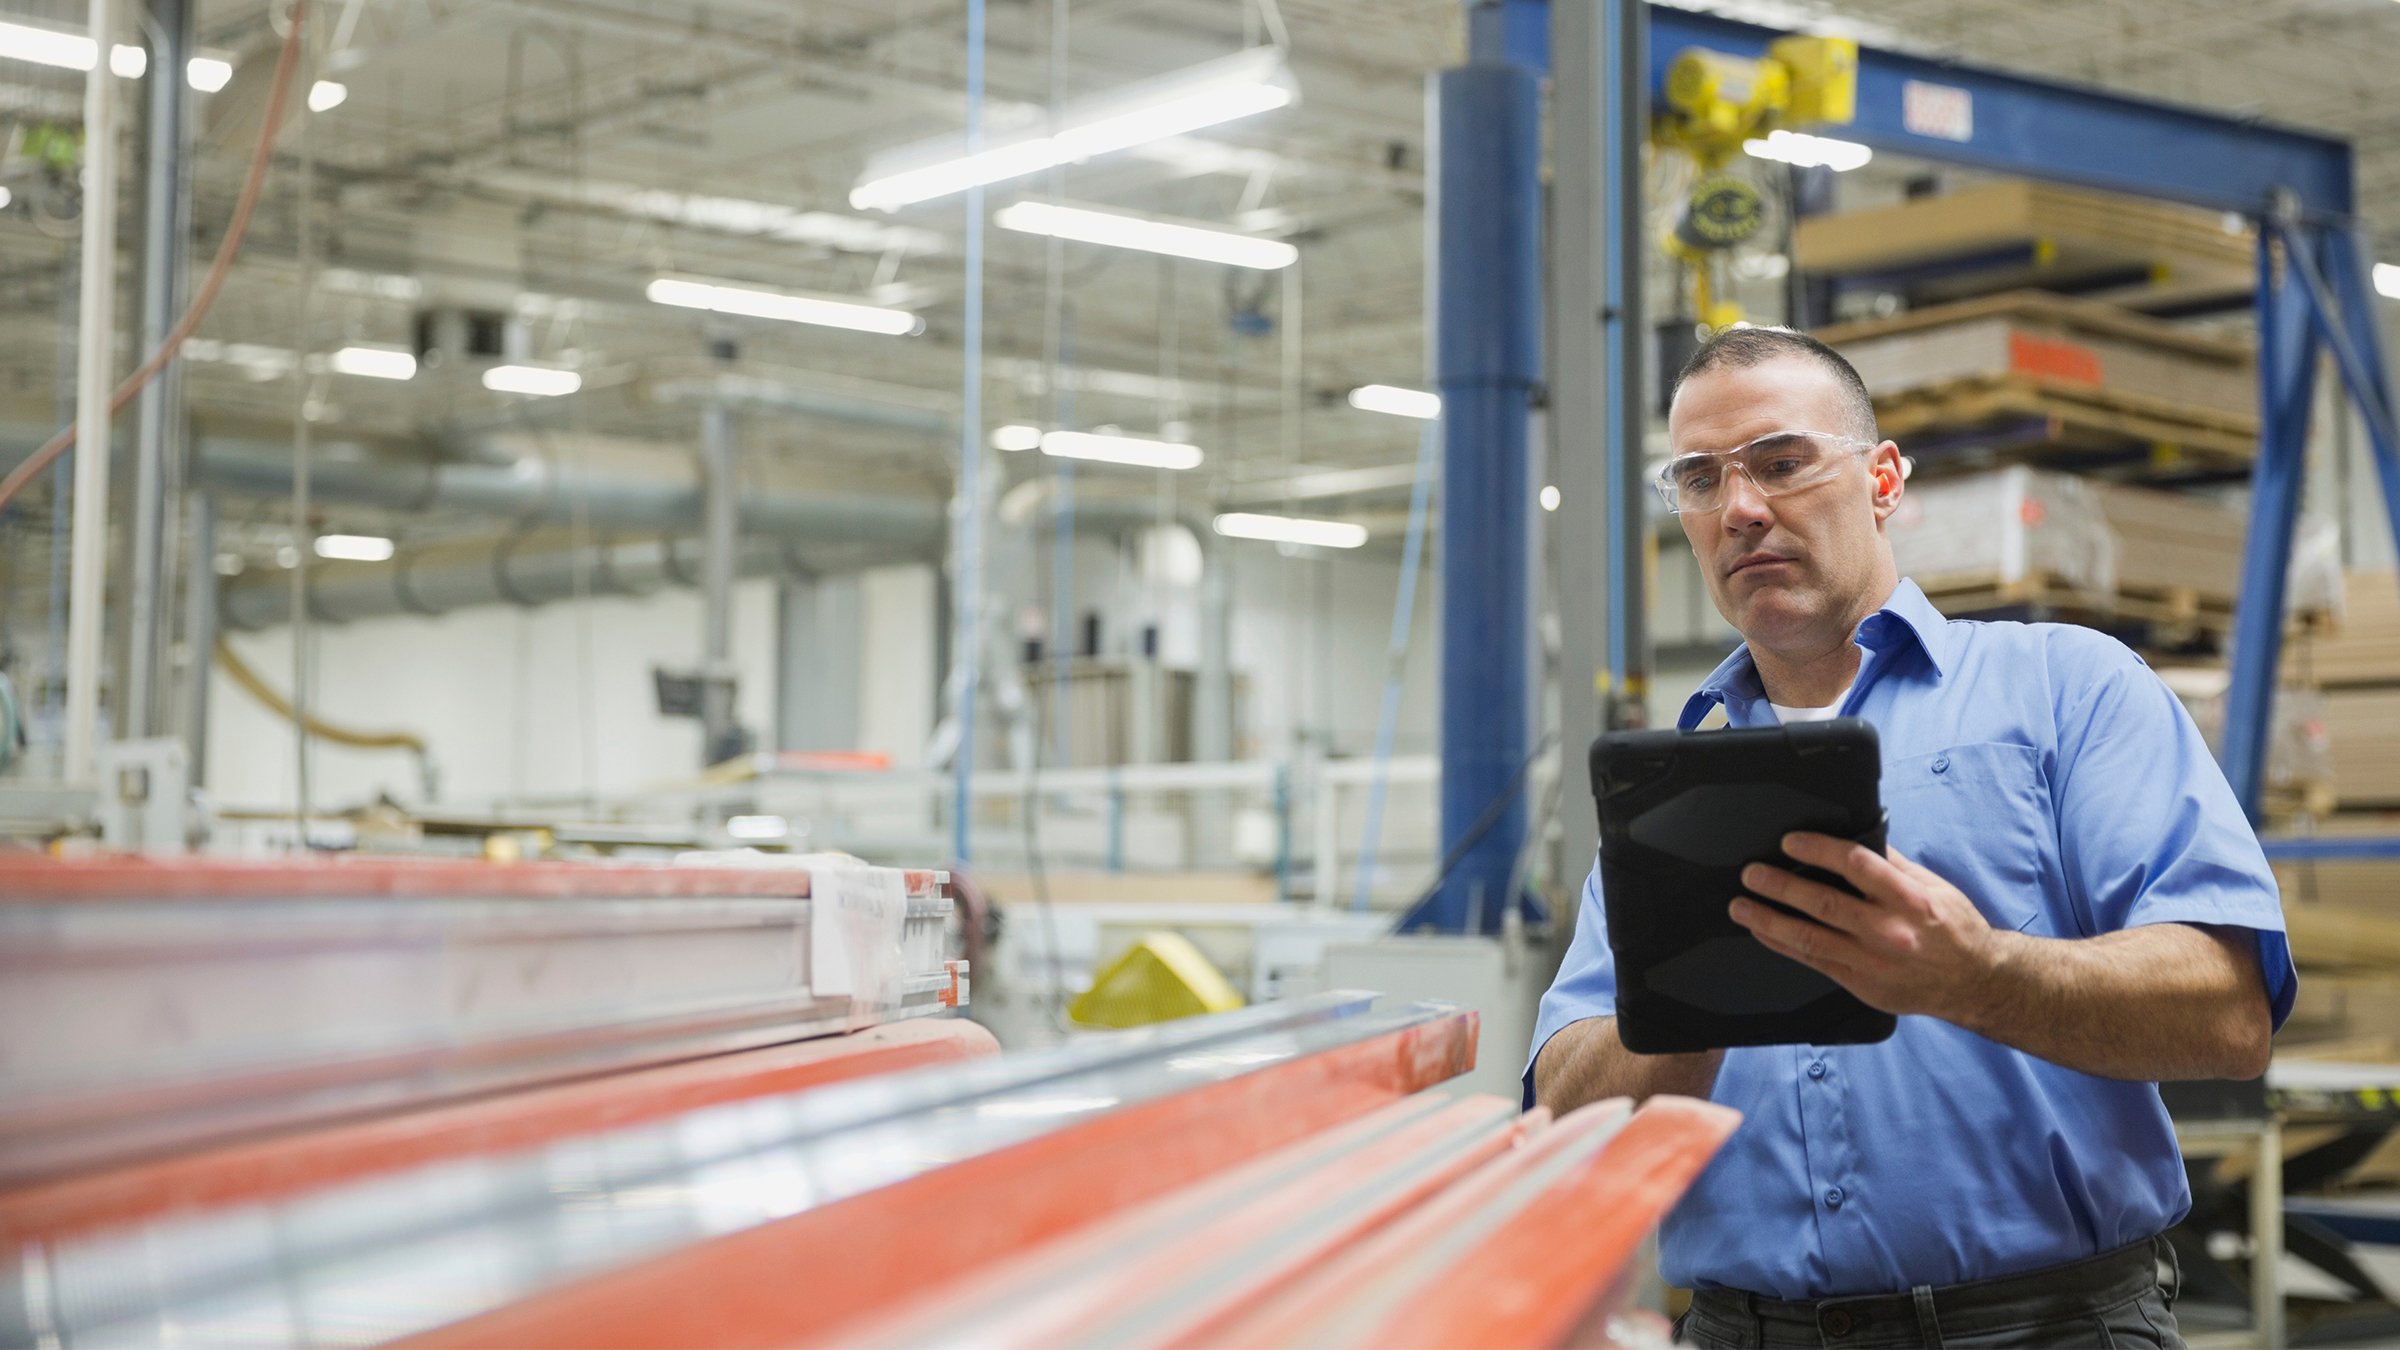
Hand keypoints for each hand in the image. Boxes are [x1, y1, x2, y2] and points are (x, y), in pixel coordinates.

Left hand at [1728, 833, 2011, 1022]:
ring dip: (1768, 919)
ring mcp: (1872, 960)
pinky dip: (1781, 944)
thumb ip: (1893, 865)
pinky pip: (1812, 961)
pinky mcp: (1860, 983)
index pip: (1856, 865)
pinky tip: (1761, 930)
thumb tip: (1856, 836)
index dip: (1818, 849)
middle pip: (1824, 903)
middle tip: (1751, 873)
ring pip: (1809, 937)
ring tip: (1740, 905)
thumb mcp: (1932, 887)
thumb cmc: (1952, 927)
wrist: (1974, 982)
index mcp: (1909, 898)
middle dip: (1780, 886)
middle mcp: (1888, 930)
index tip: (1789, 842)